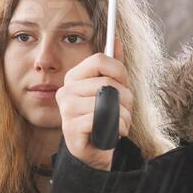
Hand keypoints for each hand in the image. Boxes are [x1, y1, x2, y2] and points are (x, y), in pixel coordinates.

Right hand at [57, 49, 132, 170]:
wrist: (97, 152)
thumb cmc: (104, 118)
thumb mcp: (111, 89)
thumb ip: (113, 66)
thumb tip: (117, 40)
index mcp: (74, 77)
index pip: (99, 59)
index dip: (119, 71)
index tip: (124, 84)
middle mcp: (66, 91)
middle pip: (108, 82)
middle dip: (126, 99)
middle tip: (124, 111)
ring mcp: (66, 109)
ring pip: (108, 101)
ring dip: (124, 116)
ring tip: (119, 123)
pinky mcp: (71, 128)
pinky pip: (102, 119)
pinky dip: (118, 128)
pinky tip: (114, 133)